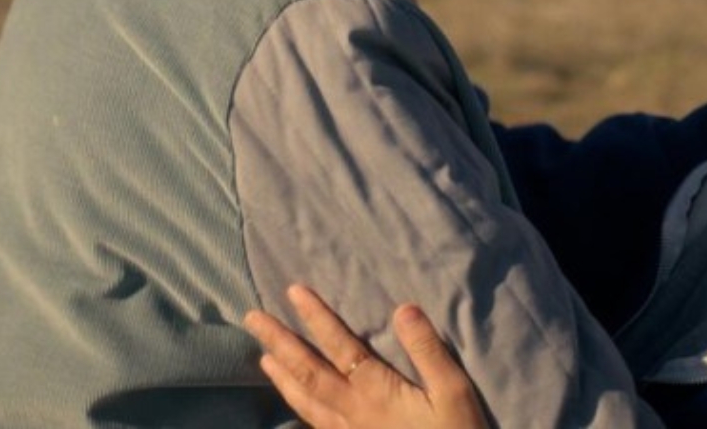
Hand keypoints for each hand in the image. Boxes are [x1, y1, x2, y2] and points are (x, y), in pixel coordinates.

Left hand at [244, 285, 486, 428]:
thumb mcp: (455, 396)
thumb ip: (428, 351)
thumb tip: (403, 308)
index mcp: (377, 393)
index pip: (340, 346)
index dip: (316, 317)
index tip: (293, 291)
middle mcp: (354, 414)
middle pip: (308, 373)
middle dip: (279, 342)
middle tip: (252, 317)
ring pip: (306, 403)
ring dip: (282, 377)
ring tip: (263, 357)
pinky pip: (316, 427)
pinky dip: (299, 410)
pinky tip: (293, 404)